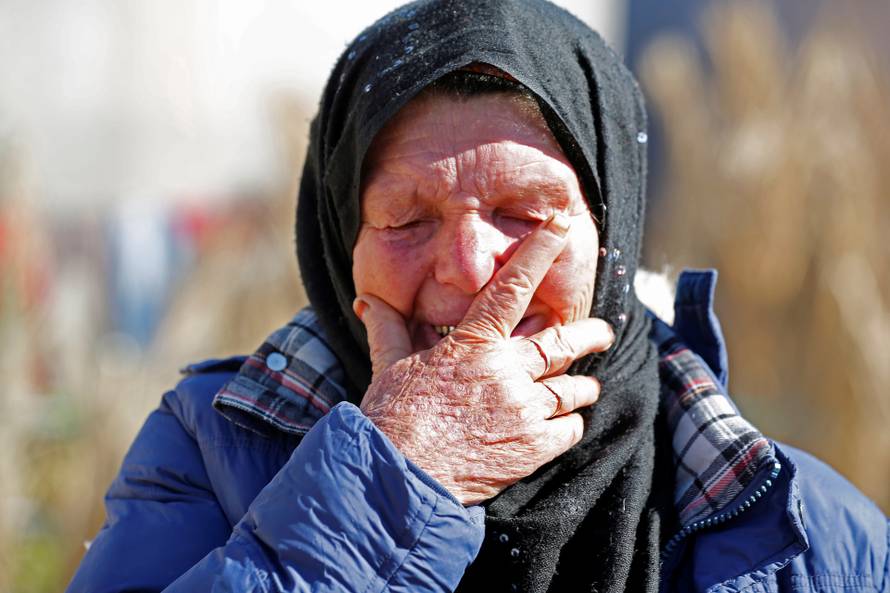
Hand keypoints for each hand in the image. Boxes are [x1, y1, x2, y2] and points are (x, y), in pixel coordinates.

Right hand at [356, 214, 614, 504]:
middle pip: (563, 342)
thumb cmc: (392, 418)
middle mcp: (506, 371)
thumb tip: (366, 299)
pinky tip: (564, 421)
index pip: (513, 287)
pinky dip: (571, 422)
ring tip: (586, 385)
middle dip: (591, 334)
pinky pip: (571, 427)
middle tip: (605, 331)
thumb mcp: (389, 365)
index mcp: (473, 345)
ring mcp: (524, 410)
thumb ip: (388, 327)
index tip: (564, 225)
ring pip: (574, 388)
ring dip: (583, 385)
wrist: (400, 477)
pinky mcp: (534, 447)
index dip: (541, 251)